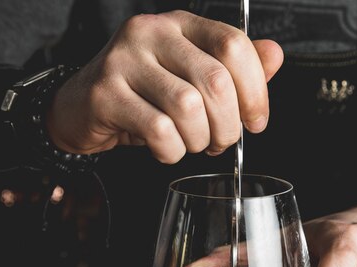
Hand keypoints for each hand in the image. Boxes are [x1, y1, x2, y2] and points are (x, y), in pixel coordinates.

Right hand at [47, 11, 283, 162]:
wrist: (81, 107)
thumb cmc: (145, 94)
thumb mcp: (192, 76)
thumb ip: (234, 68)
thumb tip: (275, 55)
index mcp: (181, 24)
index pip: (234, 45)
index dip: (255, 91)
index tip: (256, 121)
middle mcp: (152, 33)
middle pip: (215, 80)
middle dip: (228, 125)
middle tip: (220, 140)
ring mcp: (124, 60)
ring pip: (188, 107)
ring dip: (199, 140)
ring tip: (192, 143)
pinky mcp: (105, 93)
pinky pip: (159, 131)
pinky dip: (172, 151)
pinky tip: (166, 149)